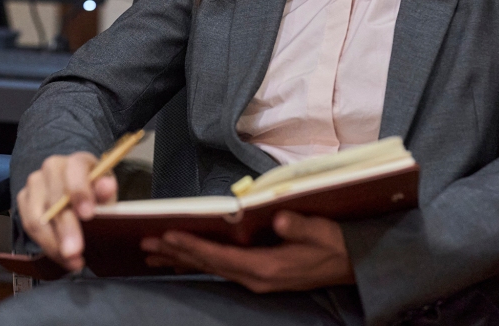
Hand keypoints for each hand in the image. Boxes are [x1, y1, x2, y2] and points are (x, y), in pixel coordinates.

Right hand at [16, 152, 117, 271]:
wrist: (77, 193)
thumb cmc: (94, 193)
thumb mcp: (106, 192)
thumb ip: (106, 191)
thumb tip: (107, 187)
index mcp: (76, 161)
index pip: (75, 170)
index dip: (80, 192)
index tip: (88, 215)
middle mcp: (52, 168)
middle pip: (53, 199)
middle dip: (65, 229)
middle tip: (75, 252)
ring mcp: (35, 183)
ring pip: (37, 217)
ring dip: (53, 244)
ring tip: (71, 262)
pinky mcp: (23, 199)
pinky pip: (29, 226)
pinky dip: (46, 246)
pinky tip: (61, 258)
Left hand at [141, 211, 354, 292]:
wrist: (353, 264)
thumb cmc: (336, 244)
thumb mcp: (322, 232)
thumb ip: (298, 226)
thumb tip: (277, 217)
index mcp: (267, 268)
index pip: (220, 258)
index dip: (193, 246)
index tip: (168, 235)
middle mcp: (256, 278)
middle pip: (208, 265)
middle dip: (176, 253)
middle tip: (145, 243)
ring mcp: (257, 279)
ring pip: (211, 269)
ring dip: (182, 260)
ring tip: (153, 252)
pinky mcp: (259, 276)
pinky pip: (221, 269)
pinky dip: (199, 262)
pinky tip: (184, 258)